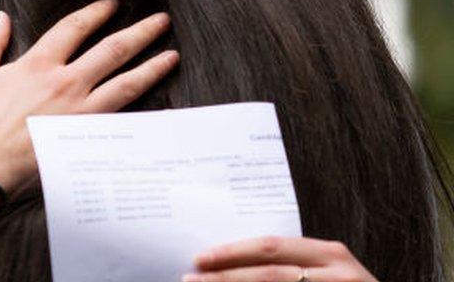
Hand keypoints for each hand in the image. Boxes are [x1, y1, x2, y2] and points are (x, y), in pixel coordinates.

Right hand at [0, 0, 177, 194]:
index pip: (74, 28)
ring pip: (126, 83)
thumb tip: (0, 17)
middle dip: (139, 32)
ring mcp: (80, 112)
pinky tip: (161, 105)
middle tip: (160, 21)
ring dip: (152, 67)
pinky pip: (122, 120)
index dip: (96, 13)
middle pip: (112, 49)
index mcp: (37, 64)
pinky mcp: (86, 140)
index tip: (113, 4)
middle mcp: (65, 83)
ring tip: (172, 56)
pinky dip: (144, 111)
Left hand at [184, 236, 377, 281]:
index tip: (199, 258)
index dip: (232, 253)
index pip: (271, 248)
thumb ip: (287, 263)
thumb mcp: (324, 271)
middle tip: (190, 279)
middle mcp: (337, 272)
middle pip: (269, 274)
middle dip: (224, 277)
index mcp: (329, 253)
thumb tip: (228, 263)